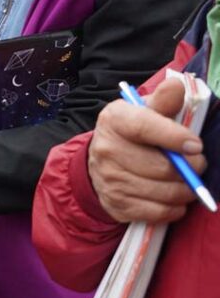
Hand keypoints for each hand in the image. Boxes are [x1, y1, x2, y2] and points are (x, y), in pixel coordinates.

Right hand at [89, 78, 206, 222]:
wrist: (101, 163)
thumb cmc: (133, 133)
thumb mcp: (144, 112)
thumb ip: (163, 101)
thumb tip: (176, 86)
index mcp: (114, 119)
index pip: (144, 127)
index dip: (173, 136)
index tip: (195, 144)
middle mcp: (106, 149)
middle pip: (161, 166)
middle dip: (190, 169)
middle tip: (197, 165)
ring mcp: (109, 179)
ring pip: (164, 192)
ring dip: (186, 190)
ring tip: (187, 181)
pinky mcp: (117, 204)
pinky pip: (158, 212)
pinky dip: (175, 208)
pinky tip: (173, 197)